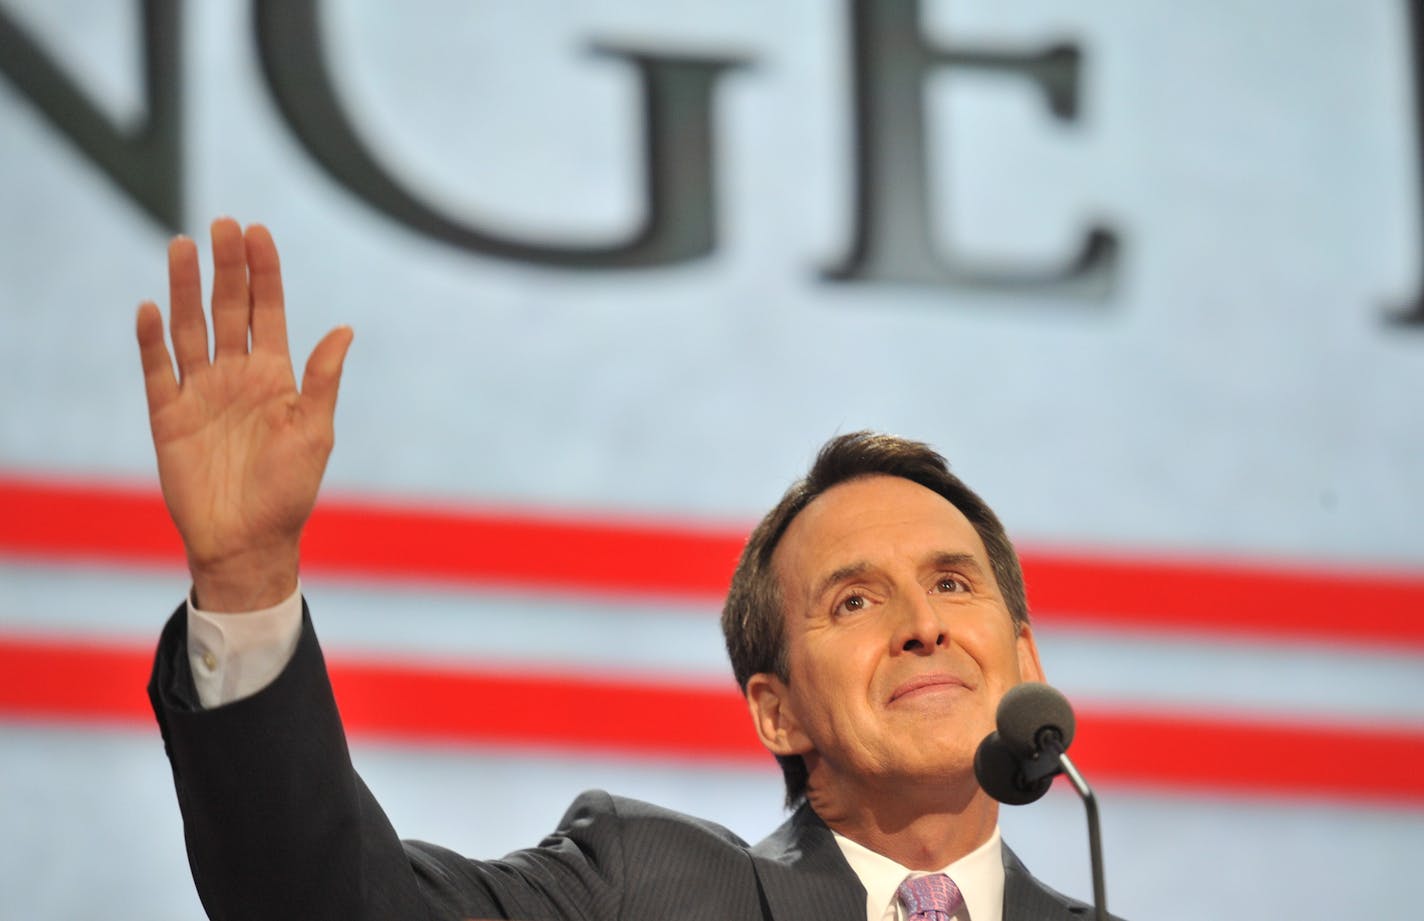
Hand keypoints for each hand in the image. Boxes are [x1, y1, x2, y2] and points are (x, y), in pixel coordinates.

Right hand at [135, 218, 352, 610]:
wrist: (247, 541)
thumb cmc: (289, 491)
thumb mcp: (314, 433)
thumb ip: (323, 380)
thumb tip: (344, 328)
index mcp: (275, 375)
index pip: (268, 311)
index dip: (263, 272)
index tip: (257, 232)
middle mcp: (236, 375)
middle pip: (228, 308)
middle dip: (225, 267)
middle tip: (220, 224)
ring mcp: (200, 392)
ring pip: (189, 328)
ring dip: (184, 289)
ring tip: (182, 247)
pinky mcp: (167, 415)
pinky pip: (157, 369)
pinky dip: (152, 339)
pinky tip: (151, 307)